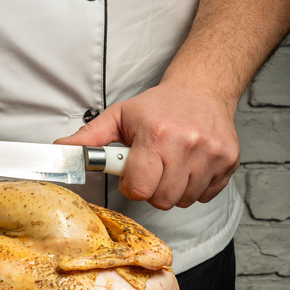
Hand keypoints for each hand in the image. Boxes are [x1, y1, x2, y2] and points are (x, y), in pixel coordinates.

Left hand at [55, 82, 239, 209]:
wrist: (203, 88)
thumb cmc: (158, 106)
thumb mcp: (119, 116)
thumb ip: (89, 139)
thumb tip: (60, 151)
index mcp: (157, 135)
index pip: (140, 187)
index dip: (131, 186)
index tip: (132, 174)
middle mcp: (187, 145)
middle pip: (162, 199)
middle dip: (151, 190)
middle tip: (150, 170)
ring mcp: (211, 155)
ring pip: (184, 200)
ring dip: (172, 190)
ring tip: (168, 166)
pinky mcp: (229, 162)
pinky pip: (206, 195)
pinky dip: (194, 188)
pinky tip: (188, 167)